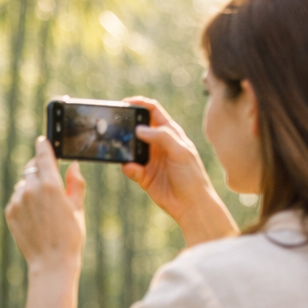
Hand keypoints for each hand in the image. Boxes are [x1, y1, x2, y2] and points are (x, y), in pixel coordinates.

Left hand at [5, 136, 85, 274]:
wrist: (51, 262)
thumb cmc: (70, 236)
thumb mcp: (77, 208)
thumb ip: (75, 184)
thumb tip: (73, 166)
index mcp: (51, 184)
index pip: (43, 154)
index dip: (43, 146)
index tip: (43, 141)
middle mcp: (31, 189)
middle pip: (31, 168)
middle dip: (39, 168)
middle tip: (48, 178)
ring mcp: (18, 201)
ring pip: (23, 184)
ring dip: (31, 187)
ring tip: (44, 207)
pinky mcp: (10, 212)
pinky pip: (16, 199)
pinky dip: (24, 202)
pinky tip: (35, 217)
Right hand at [120, 96, 237, 245]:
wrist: (191, 204)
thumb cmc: (191, 175)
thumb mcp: (181, 151)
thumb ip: (162, 137)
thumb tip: (139, 129)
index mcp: (170, 133)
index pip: (153, 111)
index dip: (140, 104)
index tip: (125, 103)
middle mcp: (158, 144)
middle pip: (138, 128)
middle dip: (126, 126)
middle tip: (115, 126)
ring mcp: (149, 159)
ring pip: (130, 148)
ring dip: (124, 148)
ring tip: (118, 147)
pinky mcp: (143, 175)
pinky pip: (129, 167)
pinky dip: (127, 167)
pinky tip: (131, 168)